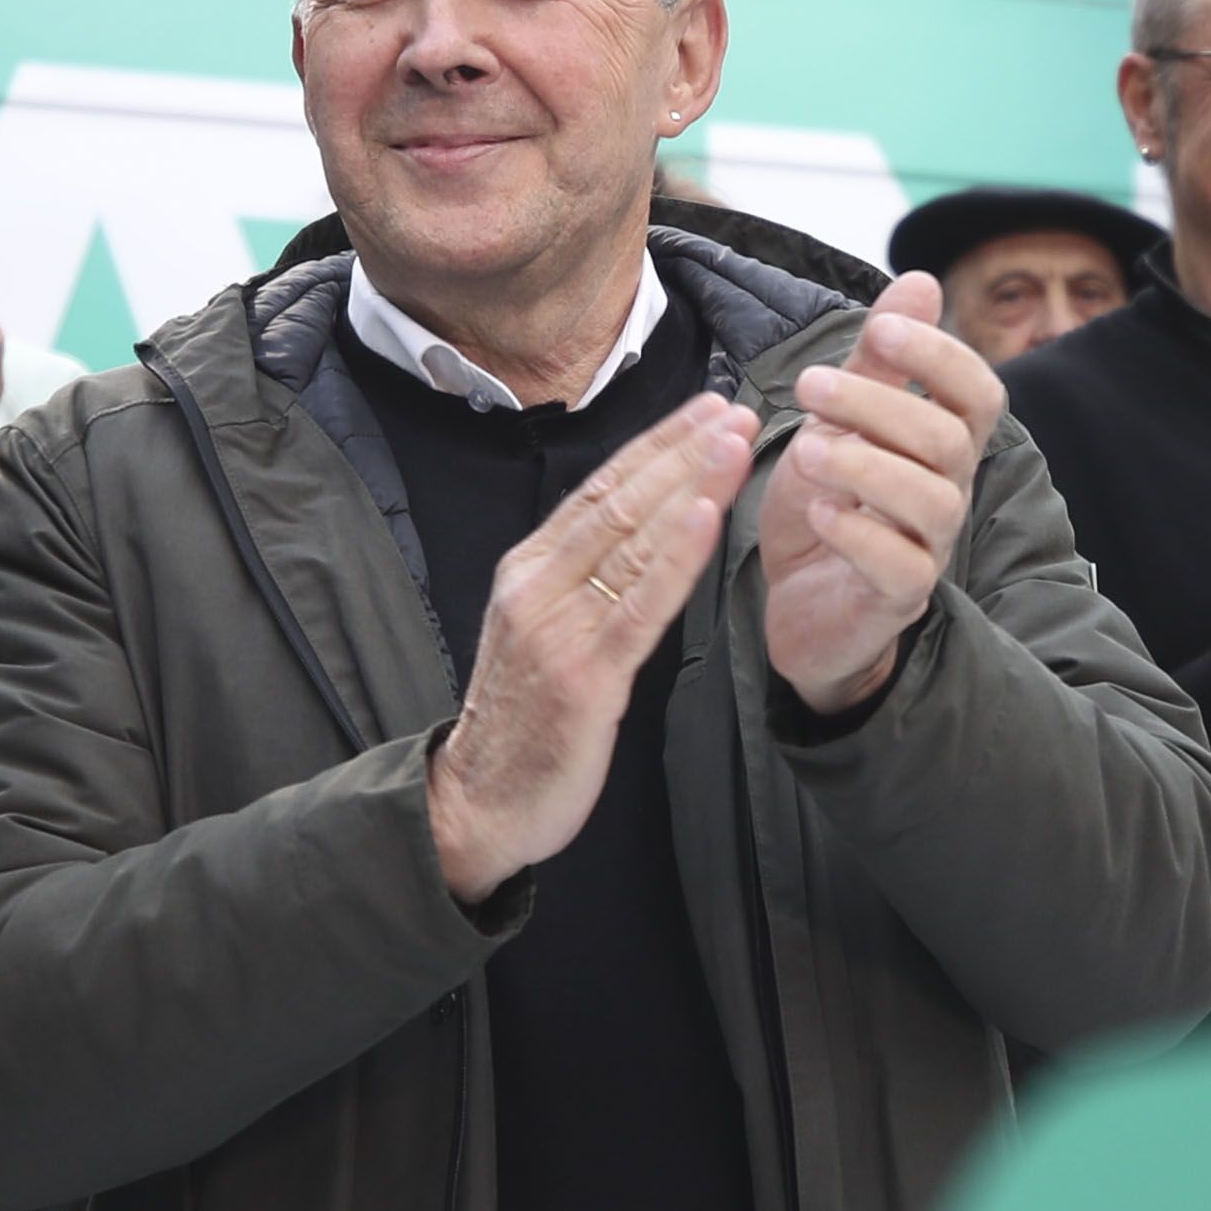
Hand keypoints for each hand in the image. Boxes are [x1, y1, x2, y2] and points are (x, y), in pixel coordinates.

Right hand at [424, 397, 753, 902]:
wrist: (477, 803)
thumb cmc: (522, 722)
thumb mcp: (542, 632)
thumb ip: (582, 582)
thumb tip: (639, 533)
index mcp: (528, 570)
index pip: (600, 490)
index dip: (656, 444)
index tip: (705, 409)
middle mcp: (537, 586)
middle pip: (619, 500)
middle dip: (681, 449)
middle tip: (733, 408)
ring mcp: (558, 629)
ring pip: (632, 539)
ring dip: (690, 484)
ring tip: (734, 442)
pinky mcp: (584, 677)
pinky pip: (638, 604)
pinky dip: (675, 556)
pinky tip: (707, 516)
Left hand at [763, 271, 1004, 713]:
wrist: (796, 602)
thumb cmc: (826, 503)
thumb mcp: (840, 423)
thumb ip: (877, 362)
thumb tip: (921, 281)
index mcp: (942, 443)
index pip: (977, 391)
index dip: (940, 356)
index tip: (879, 330)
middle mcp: (948, 492)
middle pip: (947, 438)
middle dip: (879, 403)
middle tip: (809, 386)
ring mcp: (929, 547)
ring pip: (932, 500)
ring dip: (864, 466)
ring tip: (805, 453)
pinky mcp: (896, 598)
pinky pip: (901, 566)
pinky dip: (858, 534)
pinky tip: (819, 512)